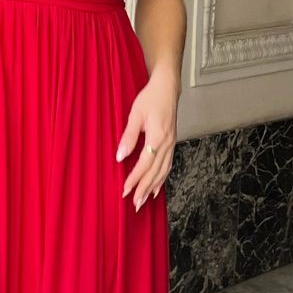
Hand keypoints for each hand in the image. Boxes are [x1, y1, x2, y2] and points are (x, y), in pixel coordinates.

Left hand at [115, 71, 176, 209]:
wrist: (167, 88)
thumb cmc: (151, 98)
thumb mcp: (135, 114)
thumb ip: (128, 137)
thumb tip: (120, 156)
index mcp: (158, 137)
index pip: (145, 164)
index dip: (135, 178)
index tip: (125, 190)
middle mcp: (167, 143)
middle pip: (155, 172)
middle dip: (144, 189)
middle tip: (135, 204)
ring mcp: (171, 144)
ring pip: (163, 171)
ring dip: (153, 187)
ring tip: (144, 200)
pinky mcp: (172, 143)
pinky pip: (168, 165)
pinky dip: (162, 179)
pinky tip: (157, 188)